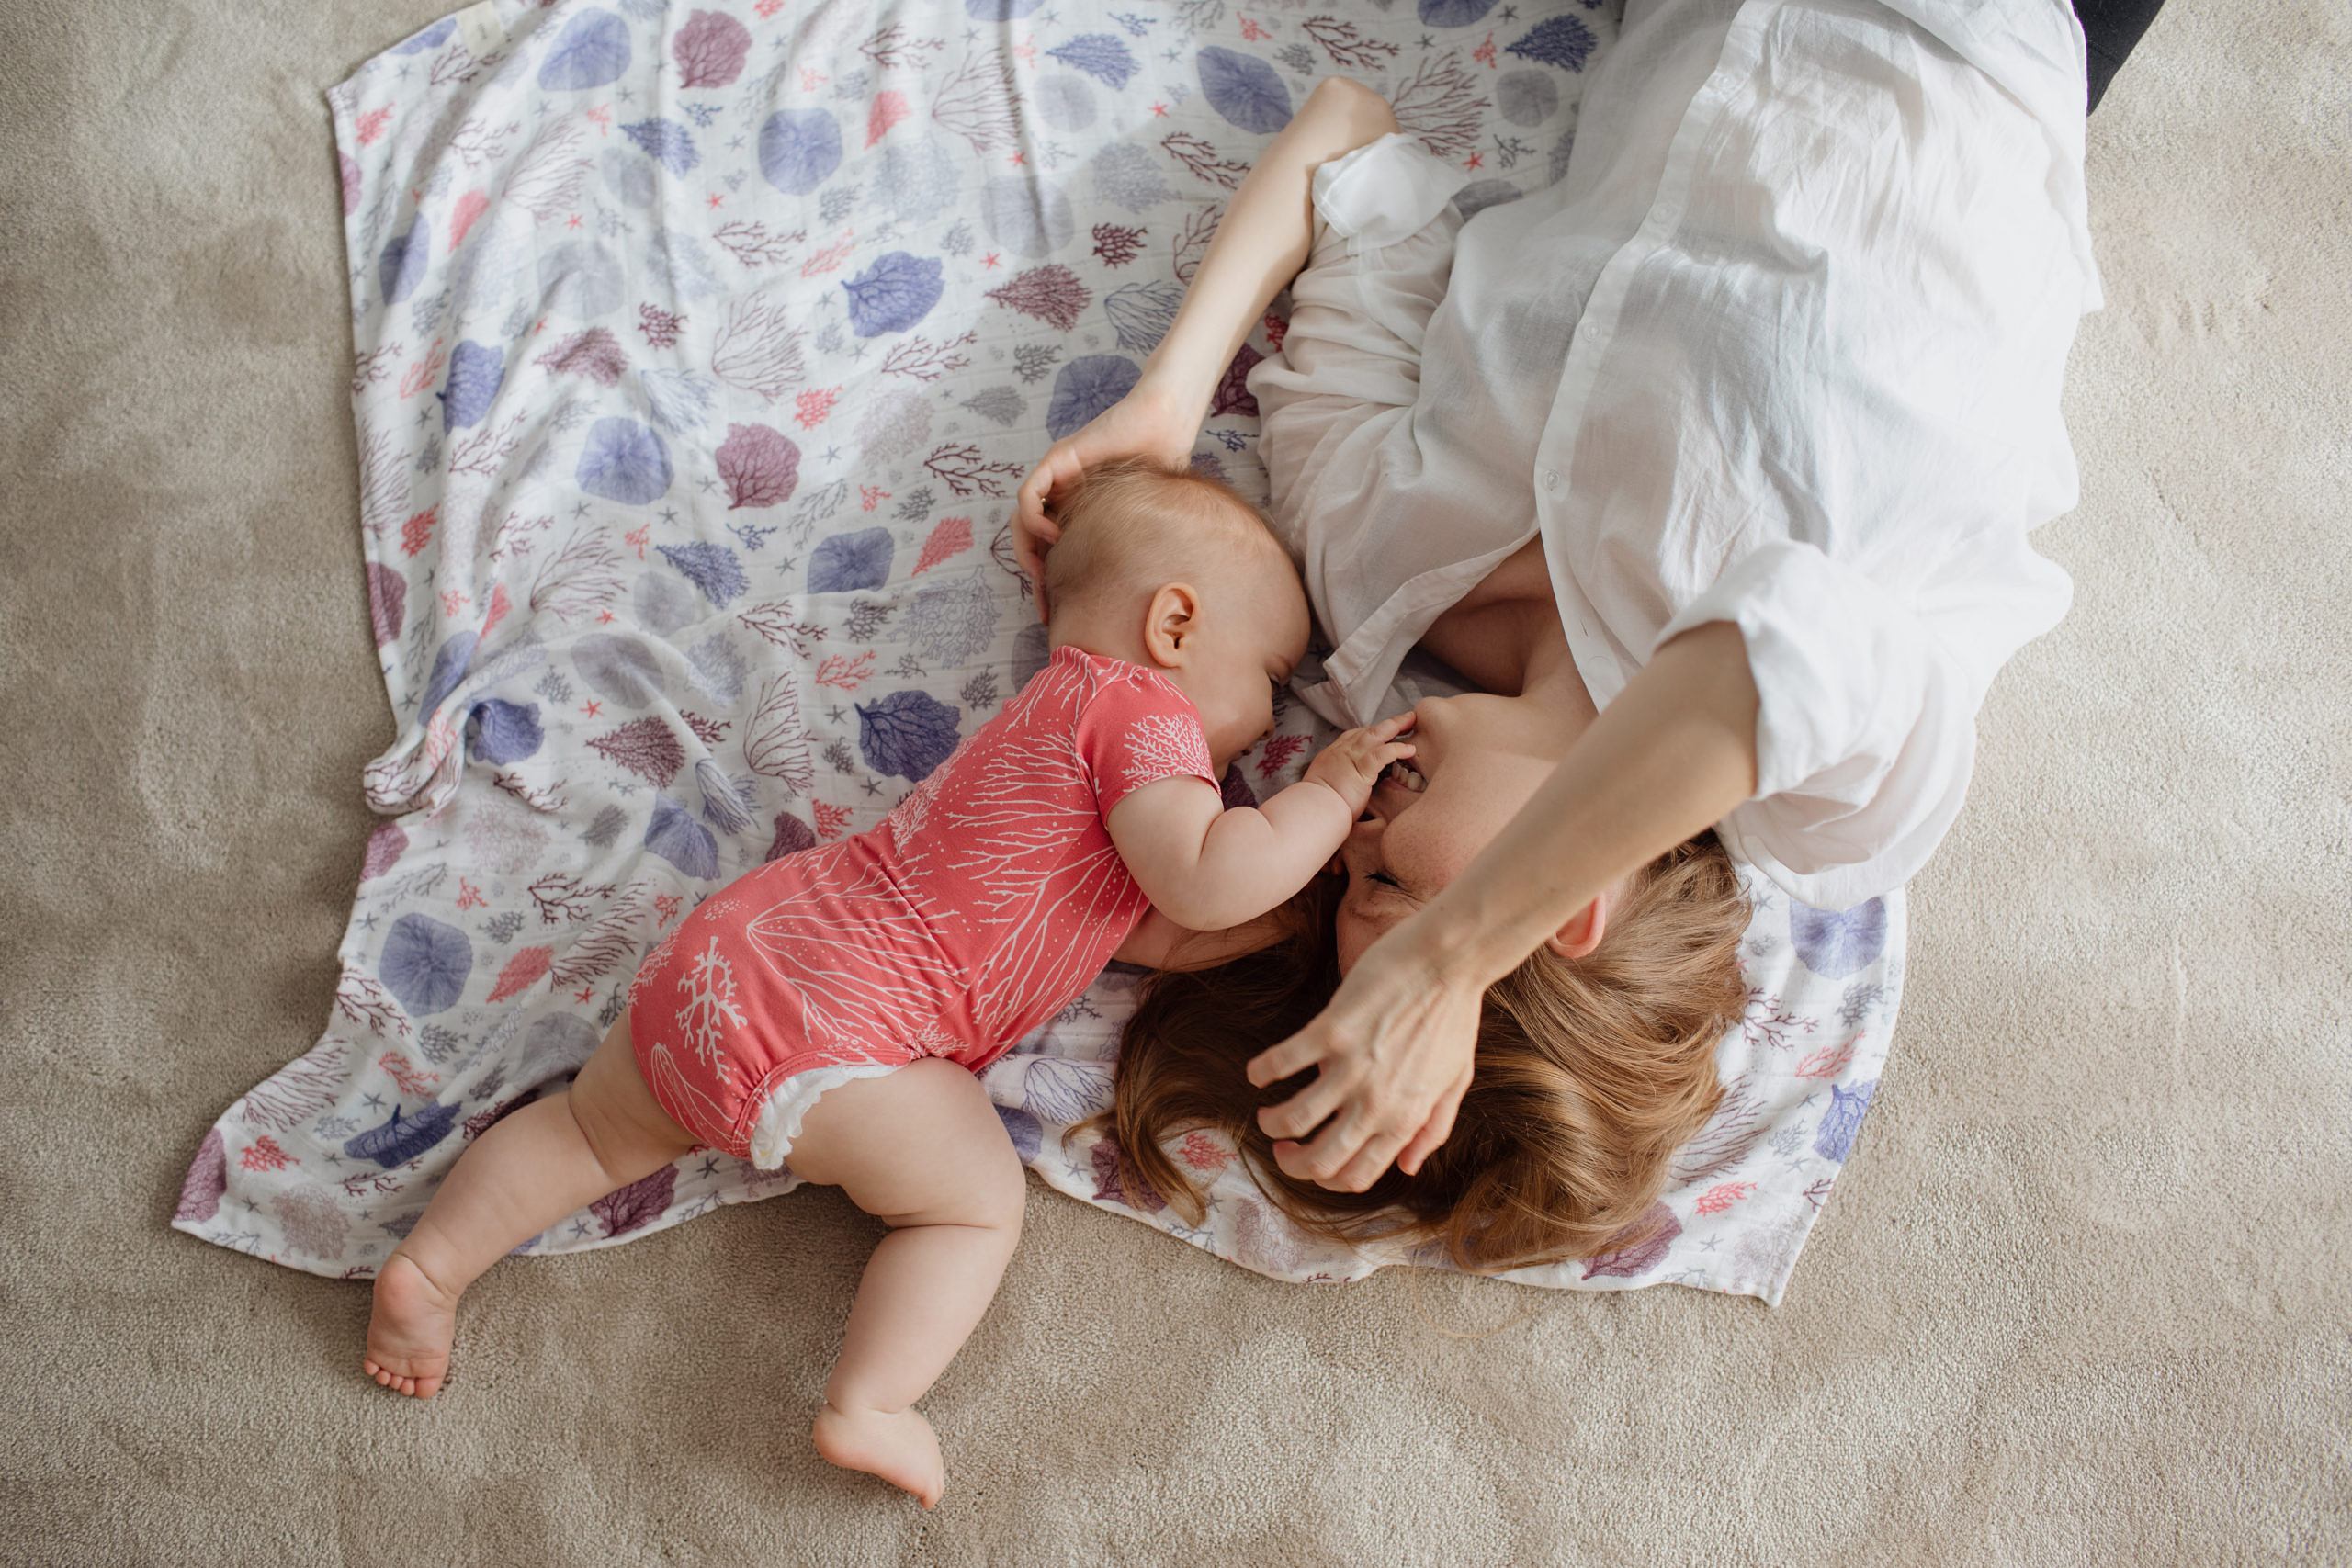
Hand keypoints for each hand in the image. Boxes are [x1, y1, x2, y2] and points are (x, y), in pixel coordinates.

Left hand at [1011, 376, 1200, 619]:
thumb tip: (1138, 595)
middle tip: (1045, 608)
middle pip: (1029, 542)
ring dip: (1026, 552)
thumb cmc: (1162, 466)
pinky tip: (1054, 535)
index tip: (1057, 616)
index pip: (1051, 553)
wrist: (1165, 426)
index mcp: (1080, 513)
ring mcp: (1056, 480)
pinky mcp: (1056, 461)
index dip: (1050, 587)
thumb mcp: (1141, 519)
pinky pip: (1028, 496)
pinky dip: (1032, 519)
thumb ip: (1129, 547)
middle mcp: (1062, 498)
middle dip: (1034, 579)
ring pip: (1021, 522)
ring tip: (1042, 572)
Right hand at [1245, 929, 1482, 1191]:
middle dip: (1290, 1162)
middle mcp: (1378, 1103)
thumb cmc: (1455, 1016)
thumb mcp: (1456, 1082)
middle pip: (1319, 1161)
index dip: (1324, 1177)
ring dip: (1270, 1122)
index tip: (1311, 1155)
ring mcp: (1353, 1067)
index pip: (1355, 1176)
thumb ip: (1432, 1129)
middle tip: (1281, 1142)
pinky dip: (1260, 1073)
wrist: (1450, 959)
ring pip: (1293, 1118)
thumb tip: (1407, 1169)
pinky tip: (1258, 1071)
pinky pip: (1281, 1063)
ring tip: (1266, 1111)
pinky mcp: (1332, 1030)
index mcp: (1406, 1120)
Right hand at [1301, 714, 1414, 818]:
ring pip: (1376, 734)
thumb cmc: (1318, 807)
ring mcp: (1350, 758)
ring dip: (1395, 725)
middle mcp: (1341, 752)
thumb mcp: (1325, 788)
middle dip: (1388, 723)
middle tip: (1406, 718)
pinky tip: (1410, 749)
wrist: (1312, 811)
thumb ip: (1336, 783)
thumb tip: (1343, 792)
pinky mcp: (1360, 769)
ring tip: (1411, 720)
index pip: (1354, 737)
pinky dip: (1397, 749)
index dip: (1371, 732)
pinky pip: (1382, 753)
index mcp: (1332, 756)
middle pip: (1367, 731)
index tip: (1385, 730)